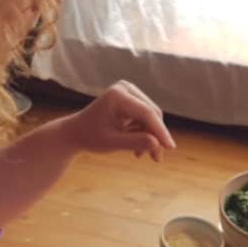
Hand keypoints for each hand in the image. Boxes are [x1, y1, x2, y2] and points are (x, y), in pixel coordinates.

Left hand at [61, 81, 175, 161]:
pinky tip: (137, 148)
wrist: (77, 132)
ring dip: (150, 136)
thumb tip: (157, 145)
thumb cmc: (90, 137)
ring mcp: (129, 91)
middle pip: (152, 113)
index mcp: (117, 96)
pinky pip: (146, 117)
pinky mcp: (131, 98)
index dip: (160, 131)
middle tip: (156, 159)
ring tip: (141, 155)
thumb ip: (135, 142)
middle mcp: (125, 88)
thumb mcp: (111, 143)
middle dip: (155, 136)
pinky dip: (144, 132)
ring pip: (151, 116)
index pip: (146, 113)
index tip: (170, 148)